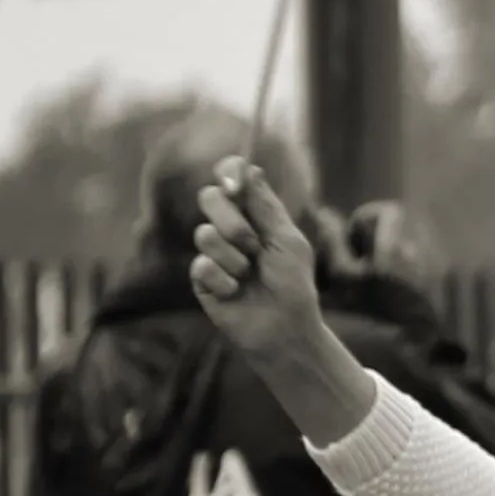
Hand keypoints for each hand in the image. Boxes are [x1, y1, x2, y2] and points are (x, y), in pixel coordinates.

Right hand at [189, 157, 330, 362]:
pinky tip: (235, 292)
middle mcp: (230, 227)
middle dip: (232, 221)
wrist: (284, 327)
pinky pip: (202, 266)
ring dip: (234, 258)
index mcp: (255, 214)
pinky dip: (225, 281)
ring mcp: (213, 251)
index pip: (232, 180)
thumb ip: (266, 207)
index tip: (233, 182)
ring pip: (205, 234)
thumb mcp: (286, 241)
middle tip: (253, 244)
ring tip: (249, 275)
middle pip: (210, 198)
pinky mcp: (201, 277)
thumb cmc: (293, 284)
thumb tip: (250, 168)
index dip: (228, 172)